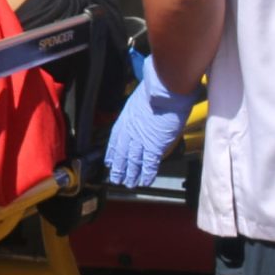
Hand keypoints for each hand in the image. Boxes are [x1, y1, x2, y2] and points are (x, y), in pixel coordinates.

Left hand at [104, 56, 197, 189]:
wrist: (164, 91)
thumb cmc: (155, 90)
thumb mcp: (139, 99)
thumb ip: (137, 111)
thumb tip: (141, 113)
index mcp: (125, 120)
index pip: (115, 141)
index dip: (112, 153)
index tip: (110, 162)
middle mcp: (129, 132)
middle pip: (122, 154)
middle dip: (119, 168)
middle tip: (116, 179)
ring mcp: (141, 140)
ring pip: (133, 162)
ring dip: (131, 175)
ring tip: (129, 184)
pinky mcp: (154, 146)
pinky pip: (149, 164)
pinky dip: (147, 174)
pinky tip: (145, 181)